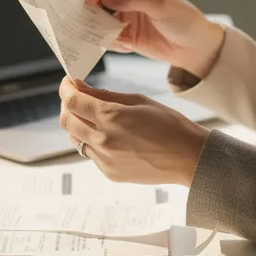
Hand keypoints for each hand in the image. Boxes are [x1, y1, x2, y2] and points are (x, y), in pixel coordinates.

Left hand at [59, 77, 209, 185]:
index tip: (68, 82)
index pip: (72, 101)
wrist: (189, 158)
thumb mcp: (139, 101)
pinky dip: (93, 142)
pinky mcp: (109, 173)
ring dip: (78, 125)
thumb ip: (106, 95)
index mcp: (111, 117)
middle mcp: (103, 140)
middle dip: (67, 106)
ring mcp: (105, 160)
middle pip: (67, 121)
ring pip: (76, 139)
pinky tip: (111, 137)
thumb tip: (81, 88)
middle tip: (77, 97)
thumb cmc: (169, 125)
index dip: (65, 88)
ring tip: (93, 117)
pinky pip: (91, 154)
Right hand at [86, 0, 225, 78]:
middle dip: (93, 9)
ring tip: (111, 35)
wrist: (195, 48)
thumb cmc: (185, 20)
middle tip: (86, 20)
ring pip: (100, 18)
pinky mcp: (125, 34)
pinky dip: (110, 41)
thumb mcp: (162, 6)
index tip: (89, 1)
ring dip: (99, 27)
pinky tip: (126, 45)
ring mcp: (125, 15)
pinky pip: (108, 37)